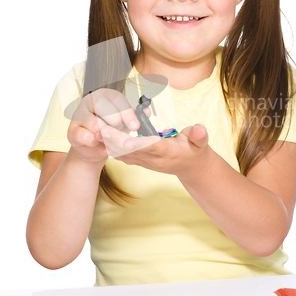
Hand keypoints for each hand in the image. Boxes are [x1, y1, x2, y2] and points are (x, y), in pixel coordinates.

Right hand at [67, 88, 148, 164]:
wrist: (96, 148)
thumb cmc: (112, 130)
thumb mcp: (126, 122)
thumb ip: (136, 116)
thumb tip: (147, 111)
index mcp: (105, 95)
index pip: (117, 98)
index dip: (128, 113)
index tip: (136, 127)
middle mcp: (90, 100)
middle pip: (103, 106)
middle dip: (115, 123)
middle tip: (118, 131)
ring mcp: (78, 114)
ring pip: (95, 124)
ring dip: (105, 135)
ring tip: (108, 137)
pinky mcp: (72, 130)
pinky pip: (86, 137)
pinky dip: (96, 144)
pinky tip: (99, 144)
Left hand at [94, 123, 211, 177]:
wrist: (190, 167)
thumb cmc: (195, 150)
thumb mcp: (201, 142)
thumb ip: (199, 135)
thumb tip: (201, 129)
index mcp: (167, 152)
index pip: (151, 147)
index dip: (138, 144)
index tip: (126, 140)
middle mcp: (154, 158)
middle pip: (132, 150)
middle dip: (116, 141)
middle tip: (101, 129)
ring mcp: (145, 161)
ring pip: (124, 153)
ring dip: (110, 144)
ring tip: (94, 131)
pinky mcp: (140, 160)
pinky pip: (123, 155)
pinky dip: (112, 147)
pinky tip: (99, 139)